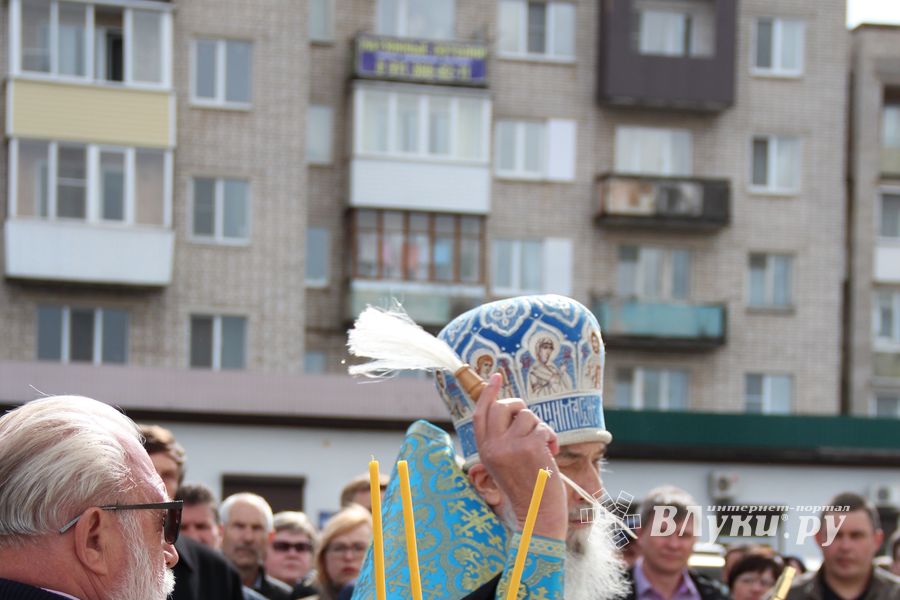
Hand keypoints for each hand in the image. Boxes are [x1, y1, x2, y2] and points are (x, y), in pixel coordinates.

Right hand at [473, 374, 567, 539]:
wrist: (538, 514)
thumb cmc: (526, 488)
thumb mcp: (504, 463)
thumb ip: (503, 438)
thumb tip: (512, 409)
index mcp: (484, 450)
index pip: (480, 413)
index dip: (488, 393)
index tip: (497, 377)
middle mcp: (494, 447)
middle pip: (501, 407)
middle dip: (518, 407)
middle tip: (529, 420)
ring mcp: (511, 447)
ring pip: (526, 415)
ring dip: (539, 427)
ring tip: (542, 447)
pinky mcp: (530, 447)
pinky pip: (542, 427)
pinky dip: (550, 437)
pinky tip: (550, 453)